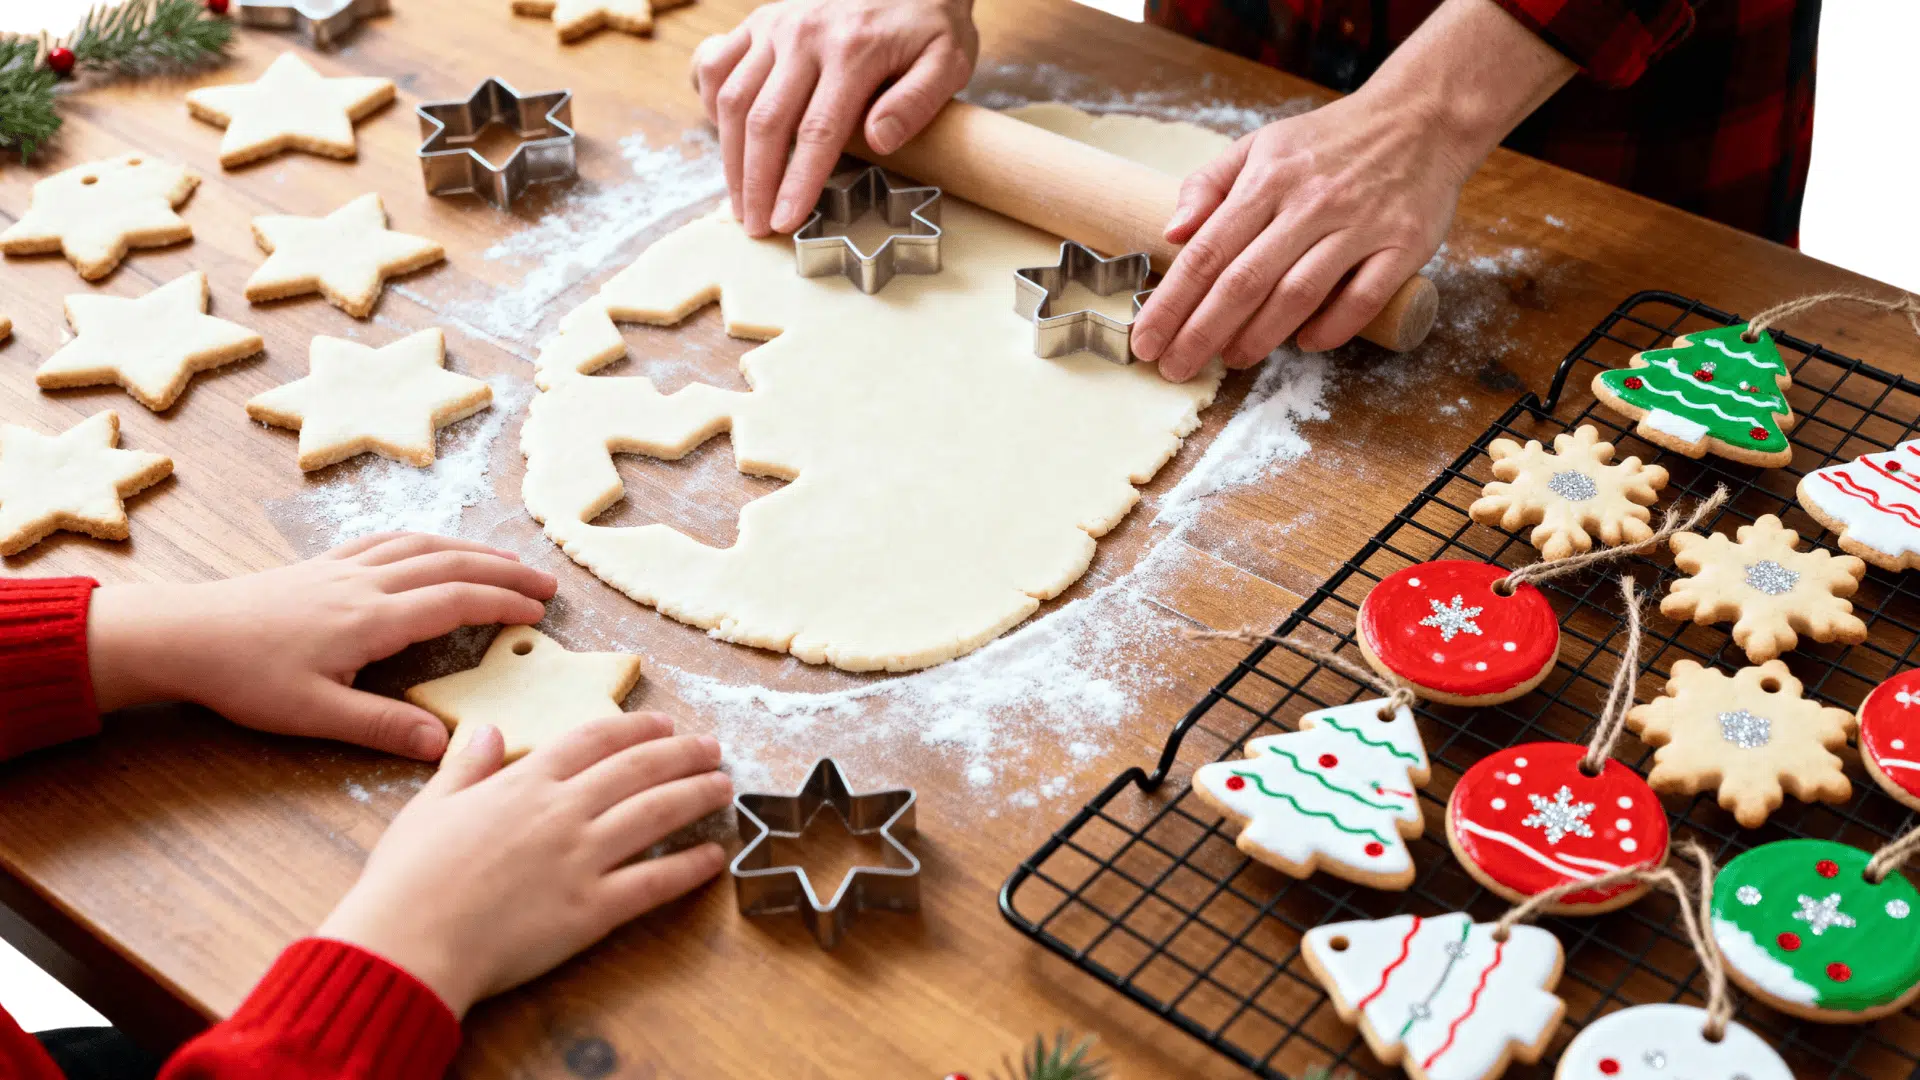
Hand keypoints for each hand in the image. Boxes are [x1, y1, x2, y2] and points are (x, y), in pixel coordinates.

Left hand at [88, 533, 556, 759]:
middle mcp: (366, 584)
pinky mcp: (322, 565)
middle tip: (546, 583)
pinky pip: (387, 540)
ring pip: (422, 546)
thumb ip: (382, 728)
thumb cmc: (245, 678)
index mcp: (373, 619)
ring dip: (471, 550)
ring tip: (506, 561)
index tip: (539, 611)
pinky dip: (424, 540)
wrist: (184, 635)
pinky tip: (432, 546)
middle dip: (504, 571)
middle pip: (450, 564)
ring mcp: (344, 568)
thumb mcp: (315, 715)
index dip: (503, 603)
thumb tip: (444, 745)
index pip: (455, 601)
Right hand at [316, 715, 731, 1016]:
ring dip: (695, 795)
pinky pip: (654, 882)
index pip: (594, 741)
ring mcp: (581, 858)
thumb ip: (466, 765)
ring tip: (724, 785)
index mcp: (524, 783)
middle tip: (714, 747)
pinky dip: (689, 868)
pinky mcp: (592, 909)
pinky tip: (714, 857)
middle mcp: (561, 811)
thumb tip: (488, 730)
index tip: (664, 724)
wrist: (409, 942)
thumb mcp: (428, 807)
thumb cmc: (408, 879)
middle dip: (682, 754)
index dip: (636, 729)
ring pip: (655, 815)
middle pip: (637, 769)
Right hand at [692, 0, 976, 236]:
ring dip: (730, 157)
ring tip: (740, 199)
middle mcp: (804, 35)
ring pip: (733, 98)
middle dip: (755, 183)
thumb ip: (918, 101)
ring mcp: (776, 26)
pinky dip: (710, 102)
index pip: (817, 131)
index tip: (785, 221)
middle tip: (755, 226)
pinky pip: (717, 63)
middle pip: (765, 122)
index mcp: (853, 50)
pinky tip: (724, 139)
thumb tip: (878, 141)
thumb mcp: (948, 59)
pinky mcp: (760, 22)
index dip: (797, 182)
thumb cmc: (929, 22)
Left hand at [1132, 90, 1465, 380]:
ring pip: (1299, 294)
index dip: (1171, 302)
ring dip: (1259, 337)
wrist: (1422, 116)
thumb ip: (1210, 185)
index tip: (1145, 340)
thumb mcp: (1261, 145)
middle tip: (1174, 368)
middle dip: (1201, 332)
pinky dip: (1332, 328)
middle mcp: (1310, 203)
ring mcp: (1359, 225)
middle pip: (1244, 281)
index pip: (1206, 252)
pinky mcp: (1404, 244)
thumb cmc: (1330, 141)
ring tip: (1230, 360)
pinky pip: (1363, 298)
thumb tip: (1171, 232)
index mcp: (1267, 179)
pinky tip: (1305, 344)